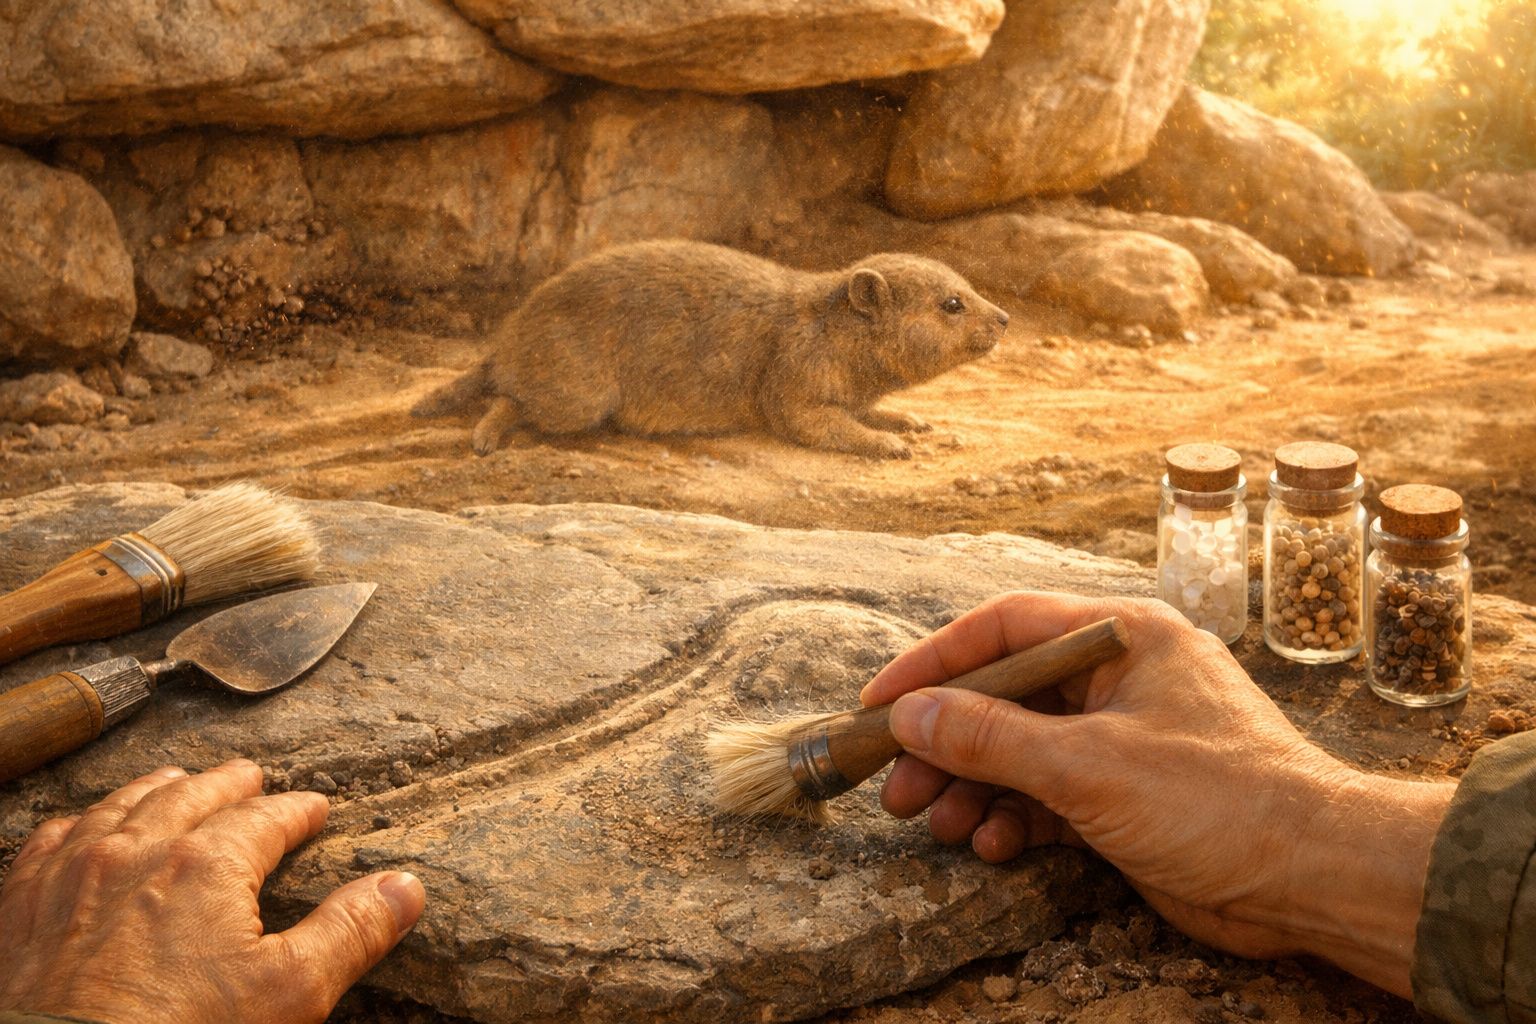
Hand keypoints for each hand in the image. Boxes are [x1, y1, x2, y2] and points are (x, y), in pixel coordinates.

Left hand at [0, 759, 424, 1022]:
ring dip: (156, 790)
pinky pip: (52, 840)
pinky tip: (86, 827)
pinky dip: (80, 823)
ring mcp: (74, 874)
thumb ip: (349, 933)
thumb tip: (404, 887)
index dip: (298, 812)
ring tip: (176, 781)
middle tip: (251, 777)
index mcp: (209, 862)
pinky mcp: (23, 907)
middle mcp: (139, 850)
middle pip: (192, 795)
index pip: (268, 818)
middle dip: (229, 784)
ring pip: (121, 805)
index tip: (315, 810)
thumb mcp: (289, 993)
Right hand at [862, 592, 1453, 996]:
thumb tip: (908, 716)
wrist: (1315, 878)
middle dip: (946, 741)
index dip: (934, 662)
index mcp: (1122, 638)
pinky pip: (1050, 794)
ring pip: (1022, 749)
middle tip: (895, 785)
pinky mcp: (1129, 793)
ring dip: (973, 786)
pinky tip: (992, 845)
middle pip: (1006, 695)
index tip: (879, 703)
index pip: (1005, 628)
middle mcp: (1120, 677)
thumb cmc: (1219, 800)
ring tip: (934, 822)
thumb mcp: (1086, 766)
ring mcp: (1124, 736)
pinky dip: (1015, 817)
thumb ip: (989, 738)